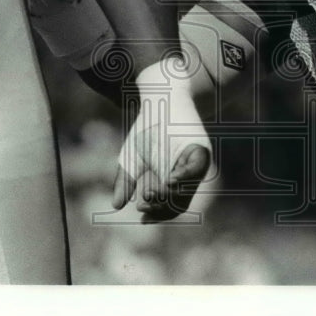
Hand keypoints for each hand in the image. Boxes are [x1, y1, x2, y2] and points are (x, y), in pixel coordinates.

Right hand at [111, 60, 211, 221]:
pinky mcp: (200, 145)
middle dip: (161, 206)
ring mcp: (196, 160)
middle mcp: (189, 173)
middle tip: (144, 205)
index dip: (158, 215)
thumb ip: (125, 181)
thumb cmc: (147, 129)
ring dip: (171, 195)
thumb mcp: (131, 159)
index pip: (171, 206)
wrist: (159, 97)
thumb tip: (116, 206)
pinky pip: (196, 167)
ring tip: (151, 194)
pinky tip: (169, 182)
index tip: (142, 218)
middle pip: (181, 200)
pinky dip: (183, 177)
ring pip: (189, 187)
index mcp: (175, 179)